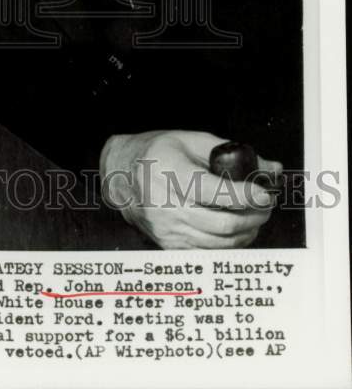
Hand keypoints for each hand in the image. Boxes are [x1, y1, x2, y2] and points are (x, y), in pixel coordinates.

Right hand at [102, 130, 281, 248]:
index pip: (213, 191)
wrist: (121, 175)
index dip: (244, 194)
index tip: (265, 192)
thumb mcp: (191, 141)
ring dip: (247, 231)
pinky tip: (238, 228)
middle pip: (222, 223)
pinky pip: (209, 252)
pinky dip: (230, 243)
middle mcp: (164, 204)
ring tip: (255, 214)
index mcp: (168, 171)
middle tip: (266, 204)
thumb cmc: (158, 153)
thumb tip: (271, 167)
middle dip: (253, 215)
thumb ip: (231, 153)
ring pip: (219, 242)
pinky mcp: (169, 245)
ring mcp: (166, 229)